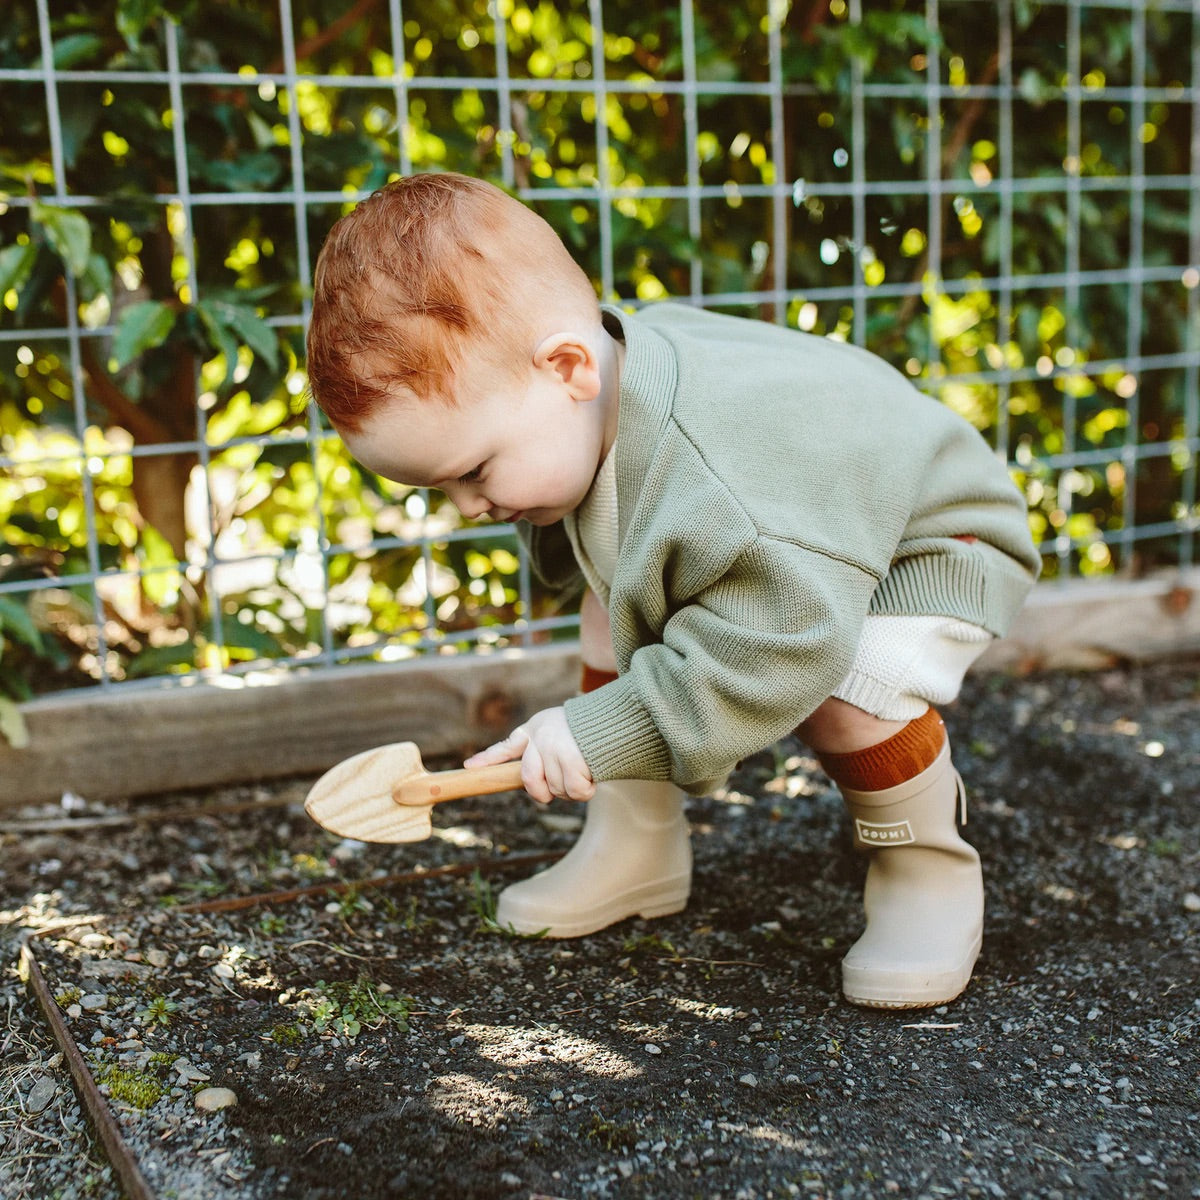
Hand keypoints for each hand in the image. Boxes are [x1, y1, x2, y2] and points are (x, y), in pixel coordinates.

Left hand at [464, 706, 594, 803]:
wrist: (618, 719)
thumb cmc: (590, 729)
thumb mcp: (559, 729)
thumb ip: (540, 750)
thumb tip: (530, 784)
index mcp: (535, 729)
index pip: (507, 747)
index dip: (487, 759)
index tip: (470, 766)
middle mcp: (541, 738)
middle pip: (529, 780)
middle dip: (541, 792)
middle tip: (556, 790)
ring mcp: (555, 748)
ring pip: (555, 789)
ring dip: (571, 788)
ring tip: (584, 769)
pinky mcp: (572, 759)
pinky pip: (573, 791)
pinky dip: (585, 791)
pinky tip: (592, 777)